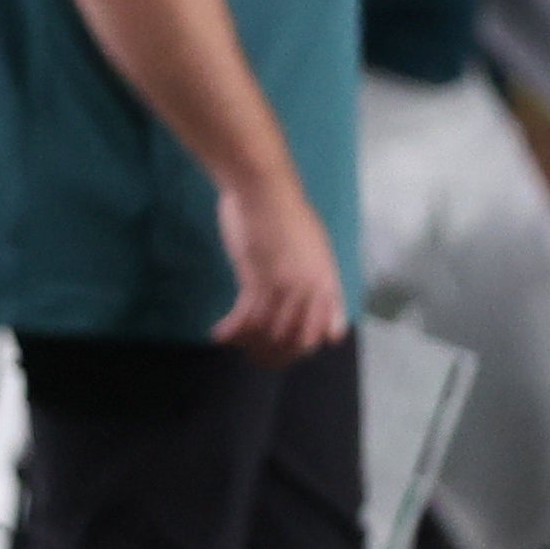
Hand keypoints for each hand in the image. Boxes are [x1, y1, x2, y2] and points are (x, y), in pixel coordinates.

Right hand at [211, 168, 346, 367]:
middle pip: (294, 340)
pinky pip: (246, 318)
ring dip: (249, 345)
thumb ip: (322, 288)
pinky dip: (232, 330)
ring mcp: (285, 286)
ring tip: (235, 346)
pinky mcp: (258, 279)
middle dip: (274, 355)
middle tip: (255, 358)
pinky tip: (219, 334)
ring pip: (269, 332)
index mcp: (327, 283)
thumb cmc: (288, 214)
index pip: (321, 333)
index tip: (282, 351)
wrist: (265, 191)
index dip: (300, 348)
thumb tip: (330, 327)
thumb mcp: (316, 252)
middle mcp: (310, 290)